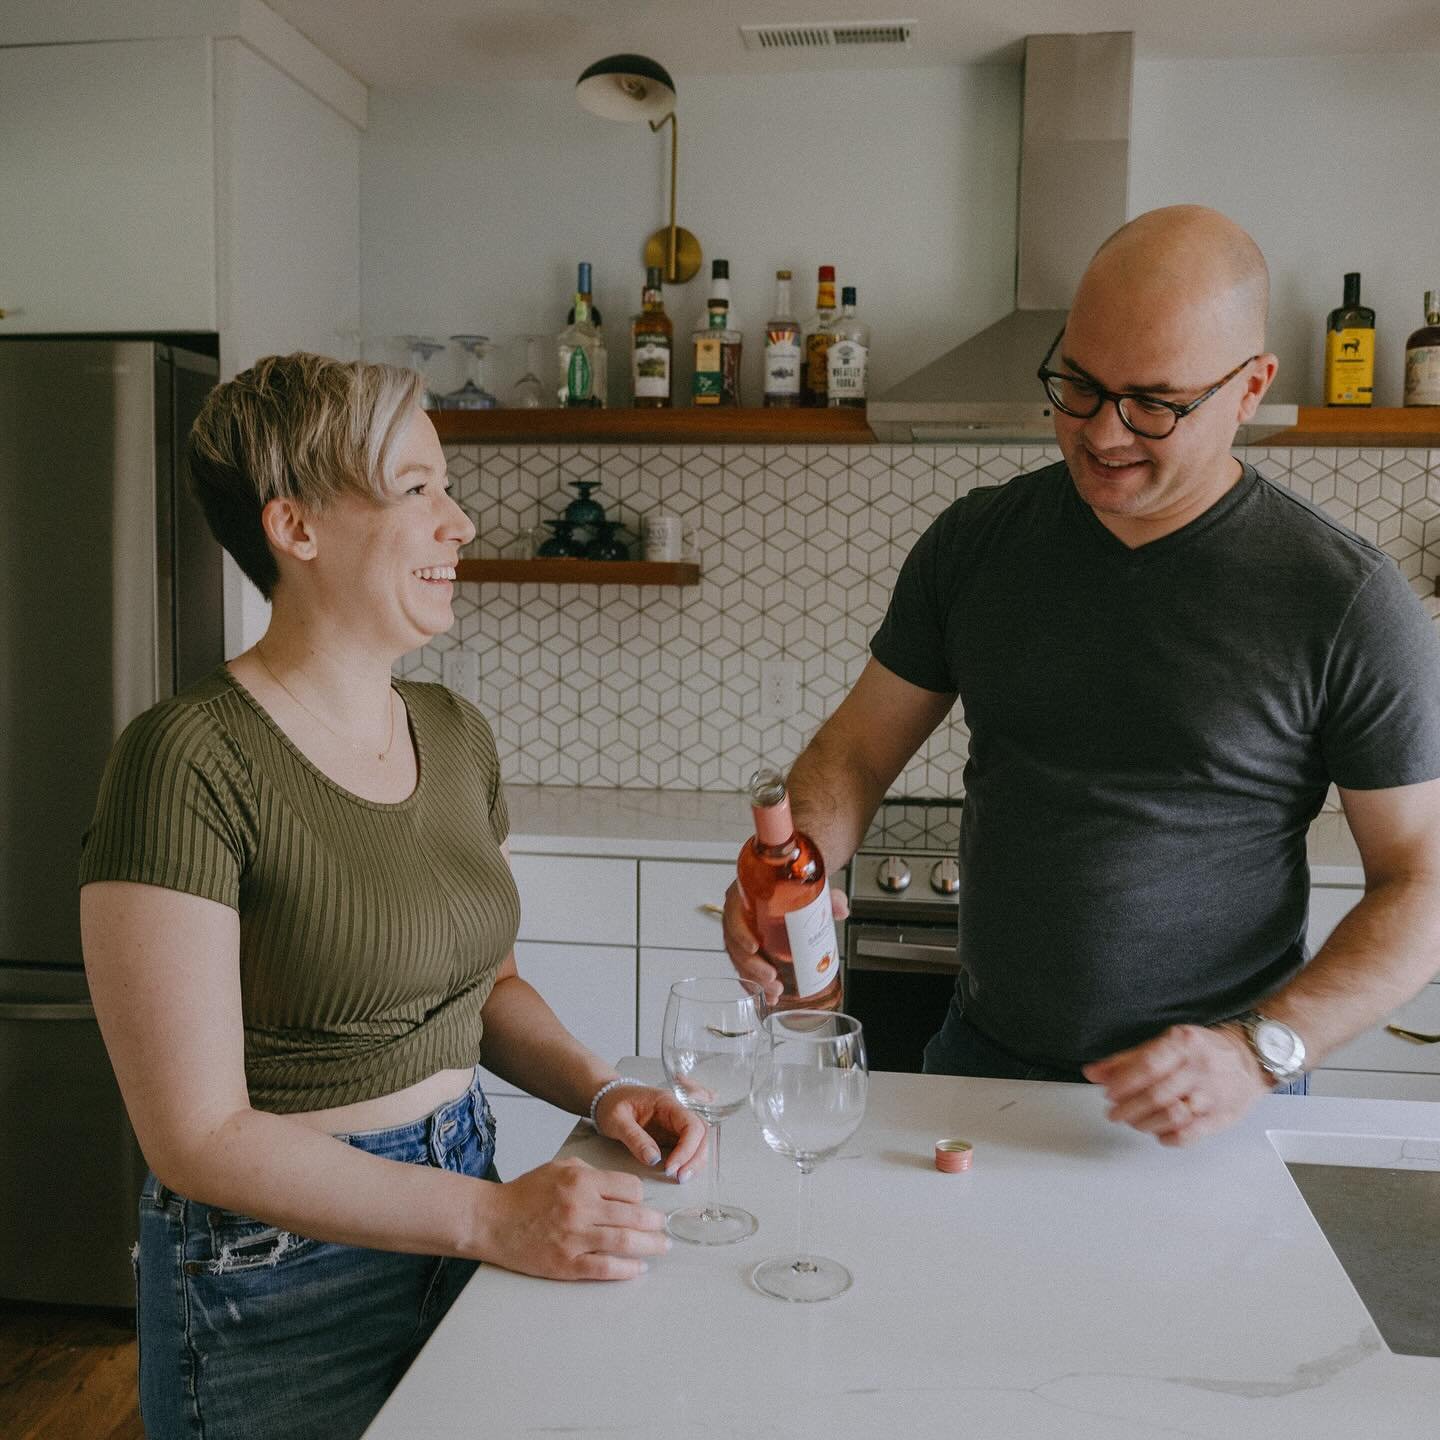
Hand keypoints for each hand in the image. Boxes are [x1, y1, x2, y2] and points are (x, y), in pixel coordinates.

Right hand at [474, 1156, 669, 1279]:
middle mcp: (581, 1207)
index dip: (641, 1197)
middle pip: (634, 1215)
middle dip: (655, 1223)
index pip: (630, 1188)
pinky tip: (638, 1268)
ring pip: (625, 1241)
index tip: (644, 1204)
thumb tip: (622, 1187)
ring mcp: (574, 1237)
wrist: (492, 1220)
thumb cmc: (526, 1193)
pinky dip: (626, 1269)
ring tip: (662, 1247)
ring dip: (650, 1246)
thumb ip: (592, 1173)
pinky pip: (605, 1268)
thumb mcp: (560, 1168)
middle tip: (664, 1228)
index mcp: (582, 1180)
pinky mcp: (566, 1263)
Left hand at [593, 1083, 706, 1180]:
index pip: (690, 1123)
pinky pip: (690, 1146)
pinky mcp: (673, 1133)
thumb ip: (634, 1138)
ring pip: (700, 1140)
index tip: (671, 1168)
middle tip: (680, 1178)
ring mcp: (676, 1122)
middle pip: (701, 1132)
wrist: (608, 1098)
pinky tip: (680, 1173)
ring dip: (695, 1161)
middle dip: (695, 1157)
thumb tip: (654, 1160)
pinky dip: (689, 1161)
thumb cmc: (612, 1105)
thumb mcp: (616, 1120)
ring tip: (681, 1178)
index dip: (687, 1148)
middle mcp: (676, 1111)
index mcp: (666, 1102)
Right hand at [721, 880, 848, 1005]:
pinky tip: (767, 996)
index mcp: (747, 895)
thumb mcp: (810, 886)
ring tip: (774, 991)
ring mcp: (743, 933)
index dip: (740, 933)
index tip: (755, 947)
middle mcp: (740, 915)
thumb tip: (841, 909)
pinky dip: (754, 984)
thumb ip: (828, 896)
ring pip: (739, 959)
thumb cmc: (793, 886)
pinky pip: (744, 967)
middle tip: (772, 978)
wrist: (791, 887)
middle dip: (751, 966)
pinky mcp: (749, 948)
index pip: (734, 914)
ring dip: (753, 979)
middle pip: (735, 944)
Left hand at [1081, 1023, 1269, 1145]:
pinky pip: (1190, 1134)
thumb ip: (1128, 1059)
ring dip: (1145, 1123)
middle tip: (1114, 1112)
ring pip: (1172, 1116)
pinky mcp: (1222, 1117)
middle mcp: (1199, 1068)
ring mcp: (1212, 1094)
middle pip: (1157, 1094)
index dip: (1123, 1083)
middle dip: (1128, 1107)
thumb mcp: (1166, 1042)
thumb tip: (1093, 1073)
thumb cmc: (1202, 1049)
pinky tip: (1158, 1133)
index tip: (1108, 1093)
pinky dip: (1168, 1137)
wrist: (1250, 1059)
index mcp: (1183, 1044)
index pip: (1148, 1066)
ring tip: (1133, 1121)